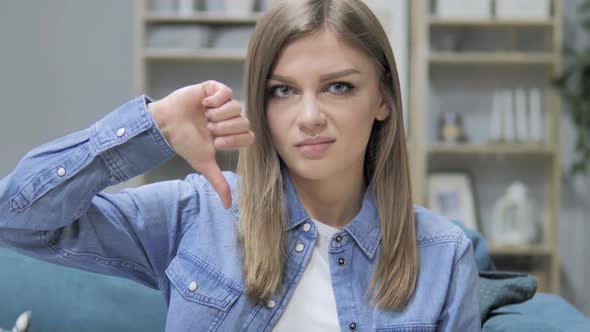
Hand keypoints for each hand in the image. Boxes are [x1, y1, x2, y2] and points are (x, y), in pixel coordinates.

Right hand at [148, 81, 254, 207]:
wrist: (166, 125)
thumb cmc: (184, 143)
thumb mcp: (204, 163)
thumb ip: (218, 182)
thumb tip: (227, 206)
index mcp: (230, 134)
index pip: (249, 136)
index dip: (235, 140)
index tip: (217, 142)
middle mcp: (229, 119)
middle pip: (244, 122)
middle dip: (224, 128)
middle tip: (208, 129)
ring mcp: (222, 103)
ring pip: (236, 107)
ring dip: (218, 114)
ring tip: (204, 117)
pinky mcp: (213, 89)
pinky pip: (227, 91)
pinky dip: (216, 98)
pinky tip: (204, 103)